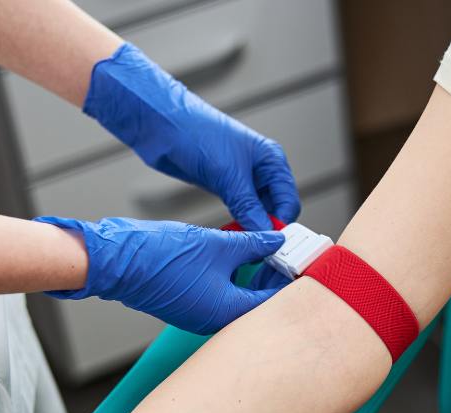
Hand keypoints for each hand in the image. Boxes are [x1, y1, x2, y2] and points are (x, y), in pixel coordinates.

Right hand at [37, 216, 284, 334]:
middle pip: (257, 303)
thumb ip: (252, 243)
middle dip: (273, 276)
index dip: (290, 278)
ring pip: (238, 297)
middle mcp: (215, 322)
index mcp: (228, 312)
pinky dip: (231, 277)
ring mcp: (199, 316)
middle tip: (285, 252)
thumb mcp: (218, 244)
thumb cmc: (160, 257)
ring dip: (252, 275)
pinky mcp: (187, 306)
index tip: (301, 261)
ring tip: (264, 249)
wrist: (115, 261)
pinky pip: (219, 294)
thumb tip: (274, 240)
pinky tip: (237, 255)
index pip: (273, 302)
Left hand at [85, 43, 300, 231]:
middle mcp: (260, 170)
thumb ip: (247, 205)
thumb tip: (264, 232)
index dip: (282, 224)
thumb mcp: (227, 173)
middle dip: (267, 228)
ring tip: (242, 244)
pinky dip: (237, 224)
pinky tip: (231, 235)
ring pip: (256, 213)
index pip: (288, 201)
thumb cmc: (197, 134)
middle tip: (256, 248)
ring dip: (250, 228)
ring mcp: (242, 179)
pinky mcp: (224, 186)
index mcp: (271, 160)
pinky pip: (239, 211)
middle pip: (274, 209)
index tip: (271, 244)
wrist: (162, 124)